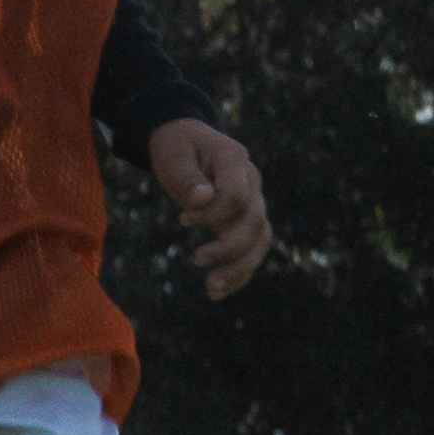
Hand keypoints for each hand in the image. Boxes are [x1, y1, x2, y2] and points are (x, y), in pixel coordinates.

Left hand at [145, 120, 273, 297]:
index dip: (212, 214)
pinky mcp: (244, 221)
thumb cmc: (177, 147)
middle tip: (195, 260)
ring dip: (239, 268)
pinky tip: (217, 291)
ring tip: (212, 289)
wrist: (185, 143)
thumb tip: (201, 198)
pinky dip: (238, 273)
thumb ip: (186, 176)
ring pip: (260, 241)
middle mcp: (252, 182)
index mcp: (235, 160)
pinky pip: (252, 250)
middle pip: (255, 222)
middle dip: (228, 248)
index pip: (236, 196)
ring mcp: (252, 202)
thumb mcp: (173, 155)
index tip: (182, 219)